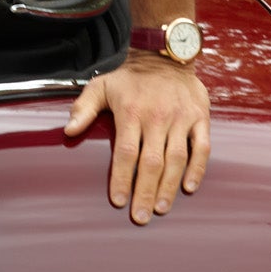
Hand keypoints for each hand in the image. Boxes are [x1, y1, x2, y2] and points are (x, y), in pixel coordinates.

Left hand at [63, 50, 209, 224]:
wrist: (165, 54)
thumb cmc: (130, 76)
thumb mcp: (101, 86)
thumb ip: (83, 109)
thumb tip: (68, 130)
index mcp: (131, 112)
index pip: (126, 153)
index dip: (122, 179)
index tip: (118, 201)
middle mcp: (157, 117)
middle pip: (151, 162)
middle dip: (144, 192)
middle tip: (140, 217)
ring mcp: (181, 118)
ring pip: (176, 159)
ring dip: (168, 187)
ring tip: (160, 208)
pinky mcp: (200, 117)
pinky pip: (201, 148)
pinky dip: (197, 169)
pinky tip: (188, 188)